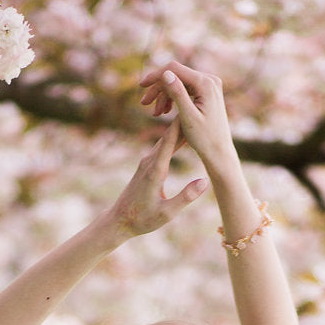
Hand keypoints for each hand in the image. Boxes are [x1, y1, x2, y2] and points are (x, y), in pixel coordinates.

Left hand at [105, 117, 208, 238]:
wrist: (119, 221)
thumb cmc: (142, 220)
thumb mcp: (167, 213)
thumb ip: (185, 197)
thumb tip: (205, 181)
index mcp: (155, 171)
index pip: (170, 141)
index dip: (182, 124)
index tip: (192, 108)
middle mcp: (149, 162)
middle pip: (168, 135)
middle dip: (183, 119)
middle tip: (199, 103)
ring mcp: (146, 162)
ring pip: (165, 140)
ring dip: (179, 127)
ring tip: (194, 113)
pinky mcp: (146, 166)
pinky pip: (162, 147)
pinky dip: (173, 138)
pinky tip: (182, 133)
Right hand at [139, 61, 237, 176]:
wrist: (219, 151)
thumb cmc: (205, 138)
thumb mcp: (188, 117)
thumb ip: (177, 93)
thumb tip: (165, 73)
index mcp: (205, 84)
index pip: (174, 69)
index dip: (156, 75)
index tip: (141, 86)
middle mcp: (210, 80)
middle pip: (176, 75)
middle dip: (159, 89)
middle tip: (144, 103)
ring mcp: (209, 85)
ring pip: (179, 83)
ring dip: (164, 95)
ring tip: (156, 114)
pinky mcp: (207, 92)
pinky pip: (186, 89)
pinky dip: (174, 98)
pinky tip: (165, 111)